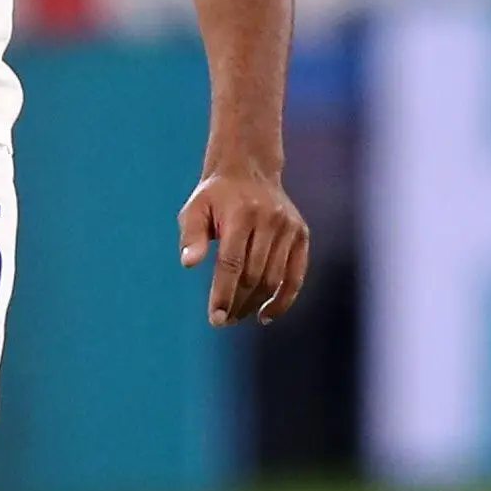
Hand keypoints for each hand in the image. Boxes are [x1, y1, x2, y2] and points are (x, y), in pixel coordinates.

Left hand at [179, 167, 308, 327]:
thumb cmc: (216, 196)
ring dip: (255, 304)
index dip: (223, 294)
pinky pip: (295, 276)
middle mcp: (270, 220)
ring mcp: (289, 228)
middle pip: (254, 275)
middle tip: (223, 320)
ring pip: (274, 279)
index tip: (215, 318)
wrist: (250, 170)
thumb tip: (189, 264)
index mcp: (241, 214)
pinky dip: (283, 300)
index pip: (232, 263)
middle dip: (237, 303)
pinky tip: (265, 315)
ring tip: (237, 317)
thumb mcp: (195, 208)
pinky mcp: (301, 235)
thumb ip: (191, 236)